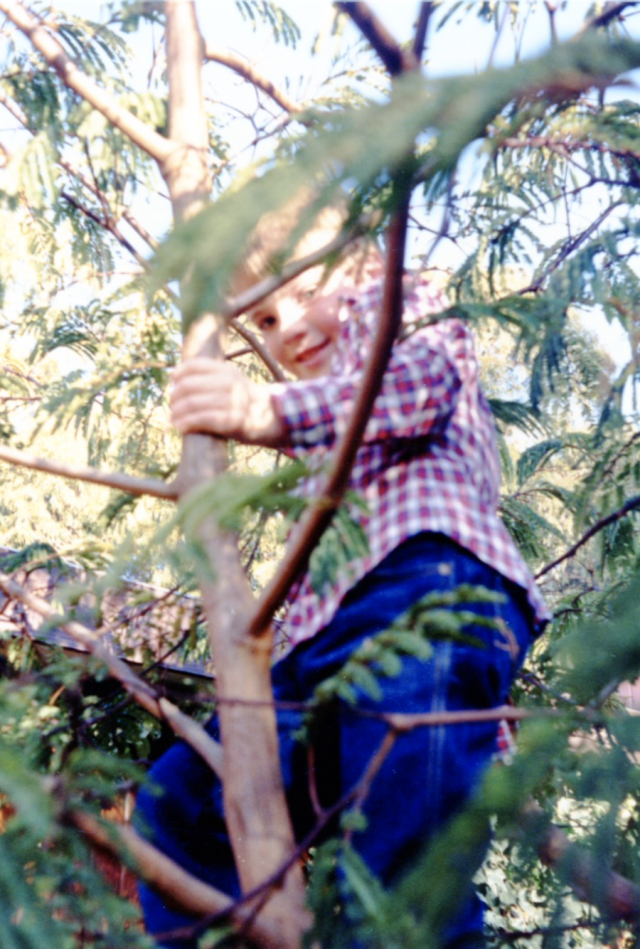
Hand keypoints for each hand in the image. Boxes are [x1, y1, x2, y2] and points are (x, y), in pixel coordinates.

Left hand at [171, 357, 285, 446]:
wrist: (273, 419)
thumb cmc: (244, 402)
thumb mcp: (231, 382)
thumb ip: (209, 377)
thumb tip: (174, 374)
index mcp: (227, 371)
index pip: (193, 366)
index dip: (178, 375)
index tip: (174, 384)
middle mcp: (230, 383)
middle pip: (188, 386)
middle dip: (175, 398)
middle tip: (172, 406)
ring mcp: (233, 402)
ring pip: (192, 403)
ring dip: (177, 413)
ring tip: (174, 418)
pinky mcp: (233, 421)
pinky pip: (201, 419)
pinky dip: (186, 423)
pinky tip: (180, 427)